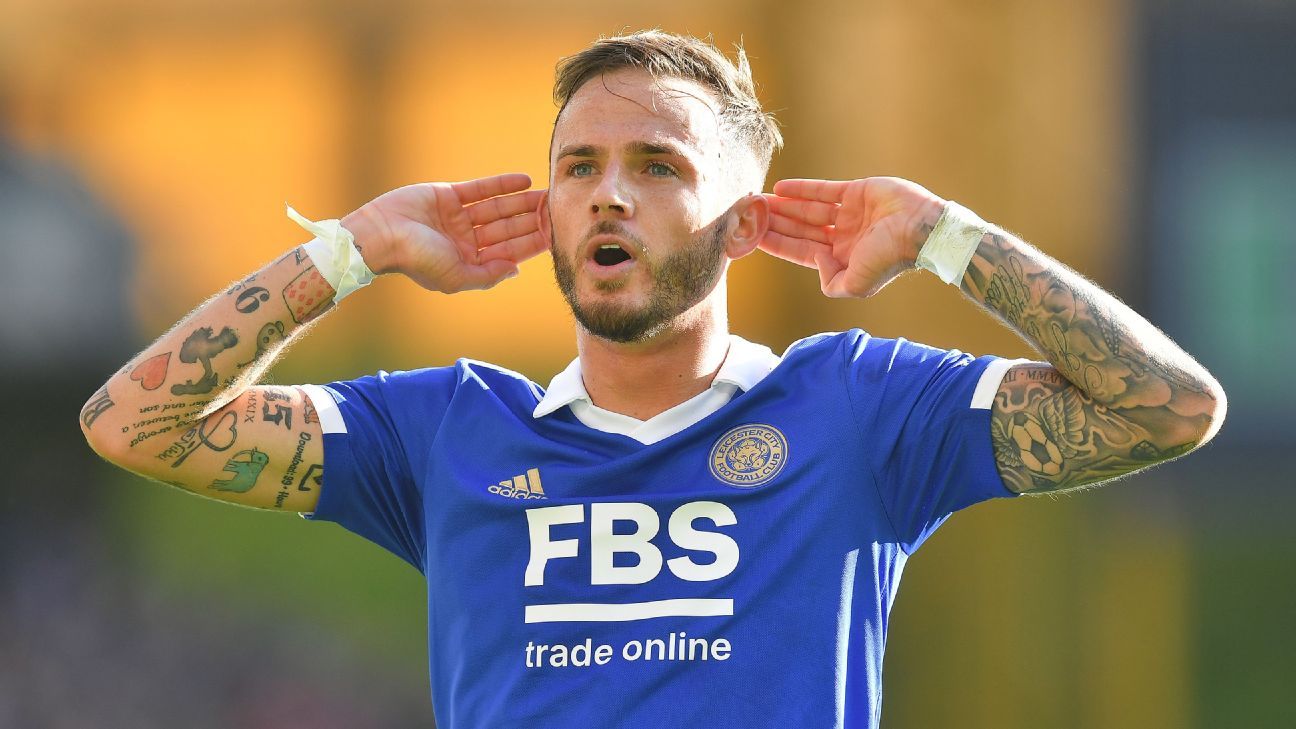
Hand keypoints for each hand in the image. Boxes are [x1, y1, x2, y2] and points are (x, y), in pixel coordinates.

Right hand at [342, 173, 545, 292]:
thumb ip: (488, 275)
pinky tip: (524, 181)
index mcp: (469, 262)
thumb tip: (516, 270)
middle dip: (533, 220)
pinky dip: (501, 185)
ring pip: (498, 209)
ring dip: (522, 202)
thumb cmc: (416, 261)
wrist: (380, 236)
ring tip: (547, 193)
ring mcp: (458, 218)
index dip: (533, 242)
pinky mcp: (448, 197)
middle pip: (508, 228)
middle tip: (559, 209)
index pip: (509, 251)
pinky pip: (480, 189)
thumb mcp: (456, 277)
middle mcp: (467, 241)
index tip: (557, 233)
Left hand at [761, 176, 944, 297]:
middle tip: (749, 215)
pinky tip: (780, 188)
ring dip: (784, 206)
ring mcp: (849, 214)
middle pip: (800, 230)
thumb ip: (832, 283)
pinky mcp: (857, 192)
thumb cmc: (889, 258)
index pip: (800, 252)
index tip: (752, 237)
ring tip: (759, 201)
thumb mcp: (857, 285)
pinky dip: (802, 189)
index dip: (776, 244)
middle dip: (775, 223)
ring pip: (808, 210)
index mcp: (842, 259)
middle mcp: (842, 237)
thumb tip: (814, 262)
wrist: (921, 229)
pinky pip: (823, 191)